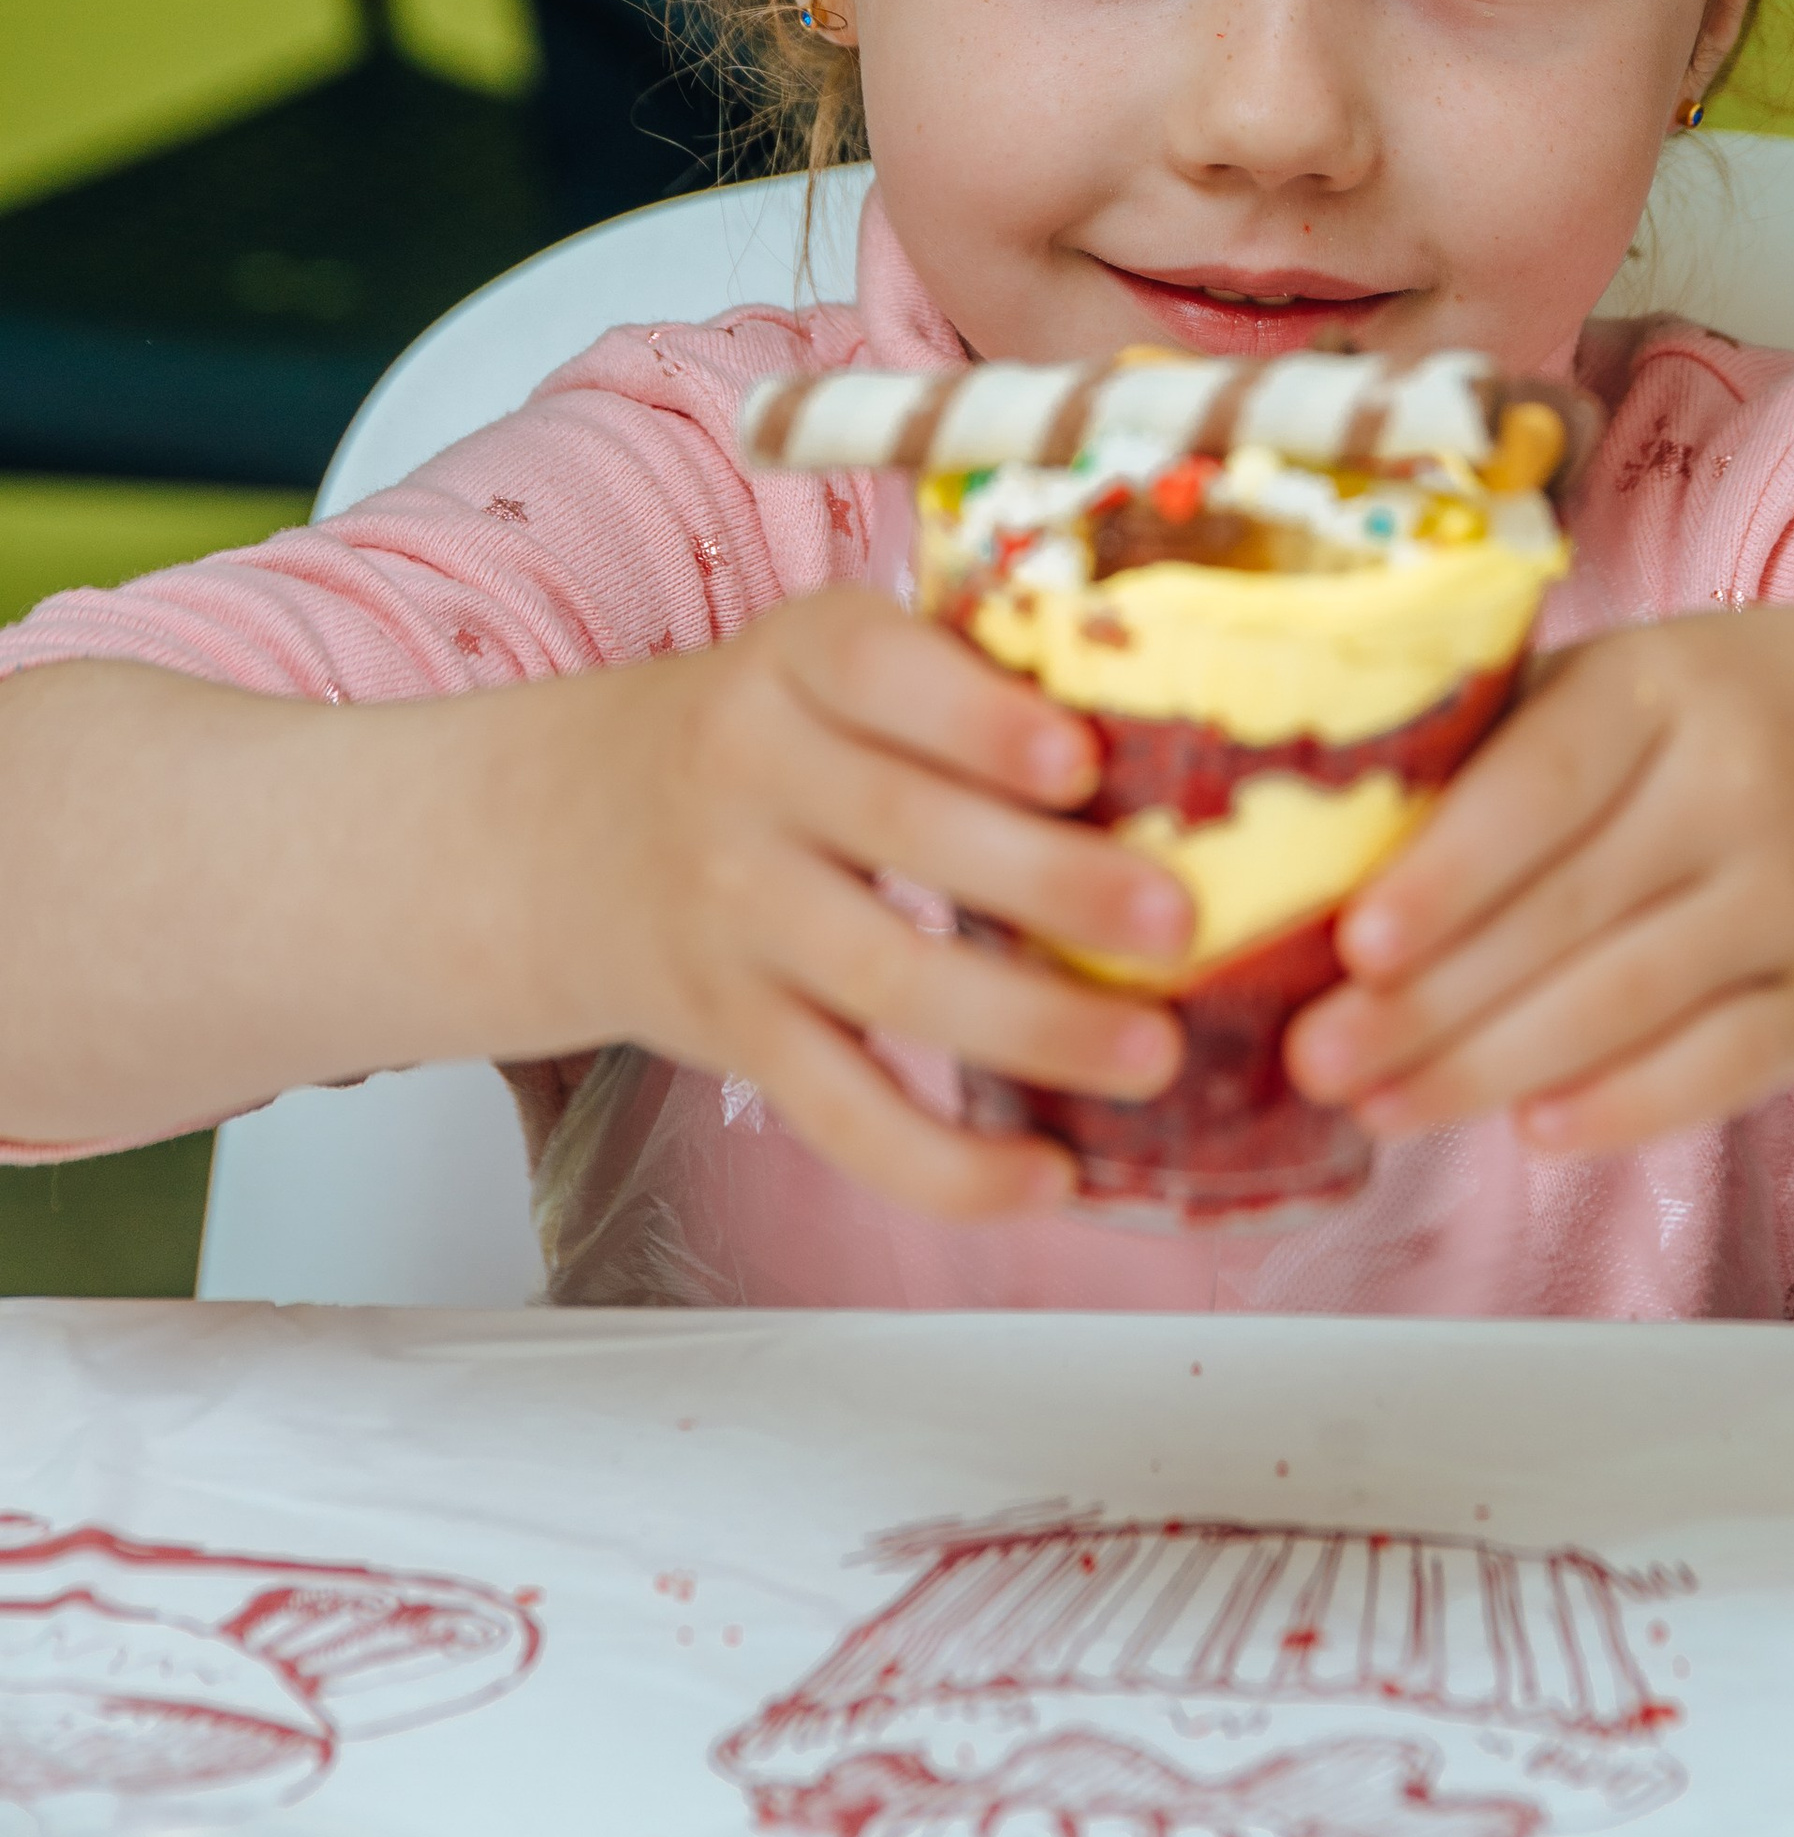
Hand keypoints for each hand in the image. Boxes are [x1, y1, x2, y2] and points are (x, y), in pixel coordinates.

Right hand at [538, 587, 1190, 1219]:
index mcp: (797, 660)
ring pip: (887, 980)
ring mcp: (735, 912)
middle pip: (904, 831)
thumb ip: (965, 674)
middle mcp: (750, 776)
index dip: (978, 718)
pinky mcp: (734, 1032)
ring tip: (1152, 1053)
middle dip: (1051, 883)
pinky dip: (944, 1162)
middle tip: (1180, 924)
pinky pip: (840, 1110)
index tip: (1083, 759)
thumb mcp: (830, 661)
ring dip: (1031, 1025)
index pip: (878, 670)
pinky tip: (1045, 1177)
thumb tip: (1181, 730)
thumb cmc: (775, 736)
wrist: (570, 833)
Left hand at [1285, 610, 1793, 1158]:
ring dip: (1490, 1070)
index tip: (1356, 942)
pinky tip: (1532, 1131)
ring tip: (1381, 1106)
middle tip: (1317, 1060)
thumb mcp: (1624, 683)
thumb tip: (1325, 858)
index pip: (1545, 780)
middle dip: (1429, 1003)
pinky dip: (1623, 1108)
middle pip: (1569, 913)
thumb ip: (1501, 751)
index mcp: (1664, 682)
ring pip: (1629, 1003)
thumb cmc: (1719, 718)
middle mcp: (1743, 783)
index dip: (1449, 870)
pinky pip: (1720, 1067)